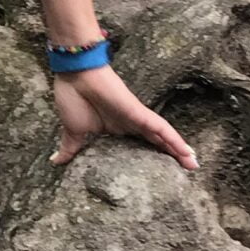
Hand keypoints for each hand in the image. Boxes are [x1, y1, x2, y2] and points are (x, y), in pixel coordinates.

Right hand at [50, 67, 197, 172]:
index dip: (152, 159)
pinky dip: (174, 140)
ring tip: (194, 165)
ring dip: (179, 150)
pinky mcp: (139, 112)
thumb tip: (55, 162)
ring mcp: (136, 118)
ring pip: (164, 137)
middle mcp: (130, 125)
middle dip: (171, 156)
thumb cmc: (73, 99)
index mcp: (116, 130)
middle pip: (157, 144)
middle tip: (187, 171)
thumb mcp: (73, 133)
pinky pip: (161, 128)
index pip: (140, 148)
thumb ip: (70, 149)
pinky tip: (186, 152)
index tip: (162, 174)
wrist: (74, 76)